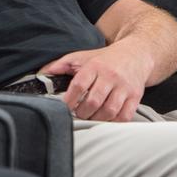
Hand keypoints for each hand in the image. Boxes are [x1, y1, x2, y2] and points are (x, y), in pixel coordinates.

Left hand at [40, 40, 155, 121]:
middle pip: (93, 101)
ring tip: (90, 116)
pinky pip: (124, 116)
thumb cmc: (105, 58)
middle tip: (77, 114)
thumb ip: (60, 65)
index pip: (79, 85)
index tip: (64, 107)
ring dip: (96, 118)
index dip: (69, 100)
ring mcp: (124, 87)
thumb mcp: (81, 57)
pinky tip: (106, 118)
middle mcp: (111, 76)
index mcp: (95, 66)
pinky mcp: (135, 97)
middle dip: (82, 112)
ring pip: (109, 111)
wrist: (135, 55)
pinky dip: (113, 122)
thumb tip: (41, 75)